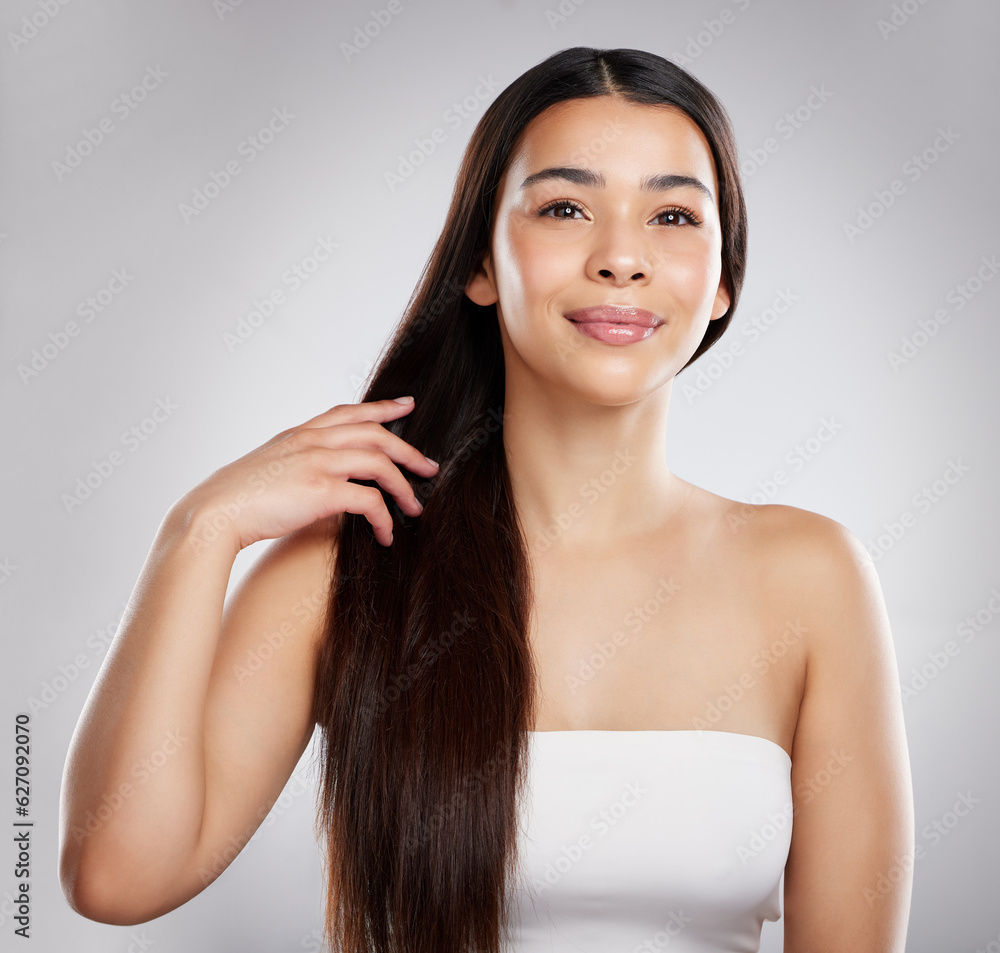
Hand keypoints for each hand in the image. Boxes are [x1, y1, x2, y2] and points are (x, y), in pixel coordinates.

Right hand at [177, 397, 438, 550]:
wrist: (211, 515)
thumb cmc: (234, 501)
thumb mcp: (268, 470)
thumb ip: (297, 467)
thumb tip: (323, 485)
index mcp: (298, 434)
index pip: (348, 412)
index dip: (382, 407)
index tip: (407, 405)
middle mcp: (311, 442)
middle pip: (375, 434)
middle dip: (408, 450)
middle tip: (429, 467)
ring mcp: (317, 463)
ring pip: (380, 463)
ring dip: (404, 487)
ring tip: (414, 508)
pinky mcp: (321, 491)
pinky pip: (370, 500)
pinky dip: (385, 518)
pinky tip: (386, 535)